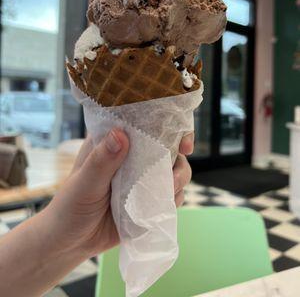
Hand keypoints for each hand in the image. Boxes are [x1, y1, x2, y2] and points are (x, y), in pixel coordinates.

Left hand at [45, 129, 193, 258]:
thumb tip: (121, 134)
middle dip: (178, 152)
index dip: (164, 124)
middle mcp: (130, 156)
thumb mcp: (84, 183)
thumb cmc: (70, 206)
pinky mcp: (147, 200)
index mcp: (112, 142)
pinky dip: (174, 197)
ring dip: (178, 176)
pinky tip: (167, 203)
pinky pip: (169, 194)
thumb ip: (102, 161)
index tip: (178, 136)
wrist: (71, 243)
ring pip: (171, 169)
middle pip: (164, 145)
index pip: (141, 123)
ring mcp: (141, 178)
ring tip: (171, 188)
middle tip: (182, 160)